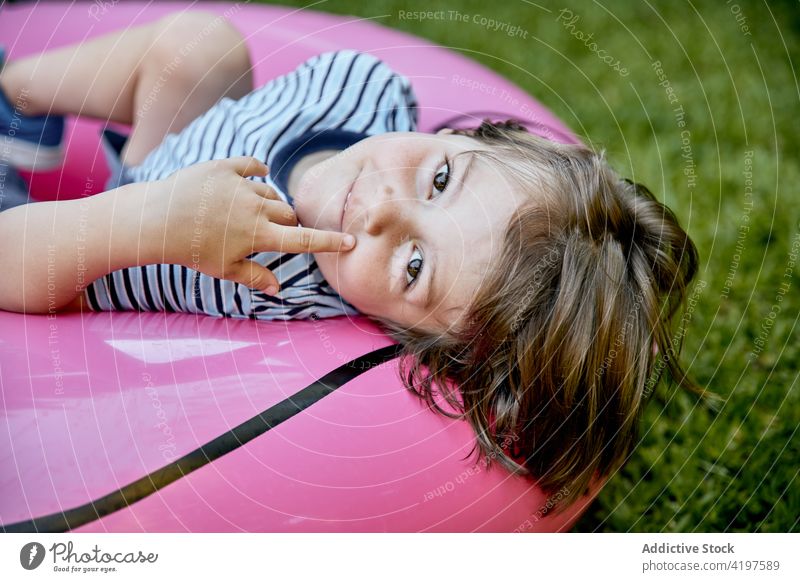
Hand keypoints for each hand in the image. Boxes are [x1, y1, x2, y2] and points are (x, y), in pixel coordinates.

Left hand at [149, 156, 354, 292]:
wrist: (155, 220)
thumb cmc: (189, 250)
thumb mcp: (223, 269)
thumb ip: (254, 277)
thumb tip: (278, 289)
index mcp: (259, 236)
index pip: (303, 240)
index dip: (329, 242)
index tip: (350, 241)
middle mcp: (255, 208)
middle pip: (288, 214)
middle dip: (287, 223)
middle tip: (273, 232)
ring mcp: (241, 185)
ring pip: (271, 193)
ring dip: (270, 203)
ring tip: (252, 213)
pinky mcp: (224, 168)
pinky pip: (252, 166)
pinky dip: (259, 172)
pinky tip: (259, 176)